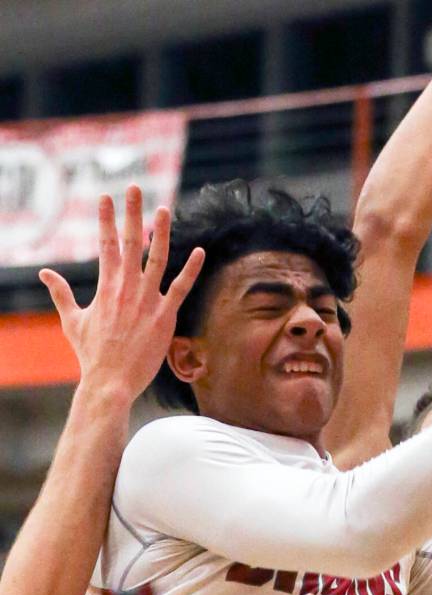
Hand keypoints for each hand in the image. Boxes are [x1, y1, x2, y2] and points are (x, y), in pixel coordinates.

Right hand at [39, 184, 203, 403]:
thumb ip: (60, 293)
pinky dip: (191, 269)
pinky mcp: (165, 317)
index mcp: (106, 286)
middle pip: (131, 243)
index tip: (106, 196)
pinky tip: (200, 251)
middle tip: (135, 188)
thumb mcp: (72, 320)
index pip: (106, 244)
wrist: (110, 381)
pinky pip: (181, 288)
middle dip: (131, 213)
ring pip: (157, 259)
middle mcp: (127, 288)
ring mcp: (147, 301)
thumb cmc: (92, 354)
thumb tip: (44, 273)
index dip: (106, 219)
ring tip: (164, 209)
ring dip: (162, 232)